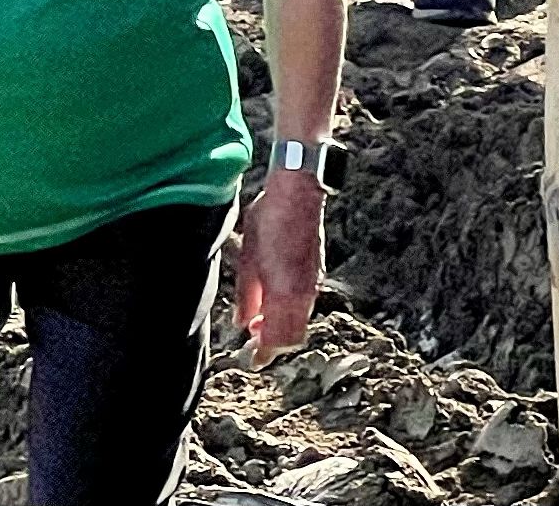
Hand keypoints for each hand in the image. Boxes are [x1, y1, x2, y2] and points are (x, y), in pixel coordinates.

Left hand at [238, 169, 326, 356]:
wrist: (297, 196)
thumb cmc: (266, 221)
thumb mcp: (247, 258)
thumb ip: (246, 295)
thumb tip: (242, 323)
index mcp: (283, 290)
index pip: (278, 337)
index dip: (265, 353)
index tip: (253, 361)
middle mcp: (302, 293)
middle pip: (292, 337)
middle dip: (273, 346)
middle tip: (252, 347)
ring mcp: (312, 285)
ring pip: (300, 324)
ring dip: (281, 332)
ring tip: (258, 328)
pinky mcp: (315, 276)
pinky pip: (304, 308)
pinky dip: (289, 317)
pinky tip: (271, 308)